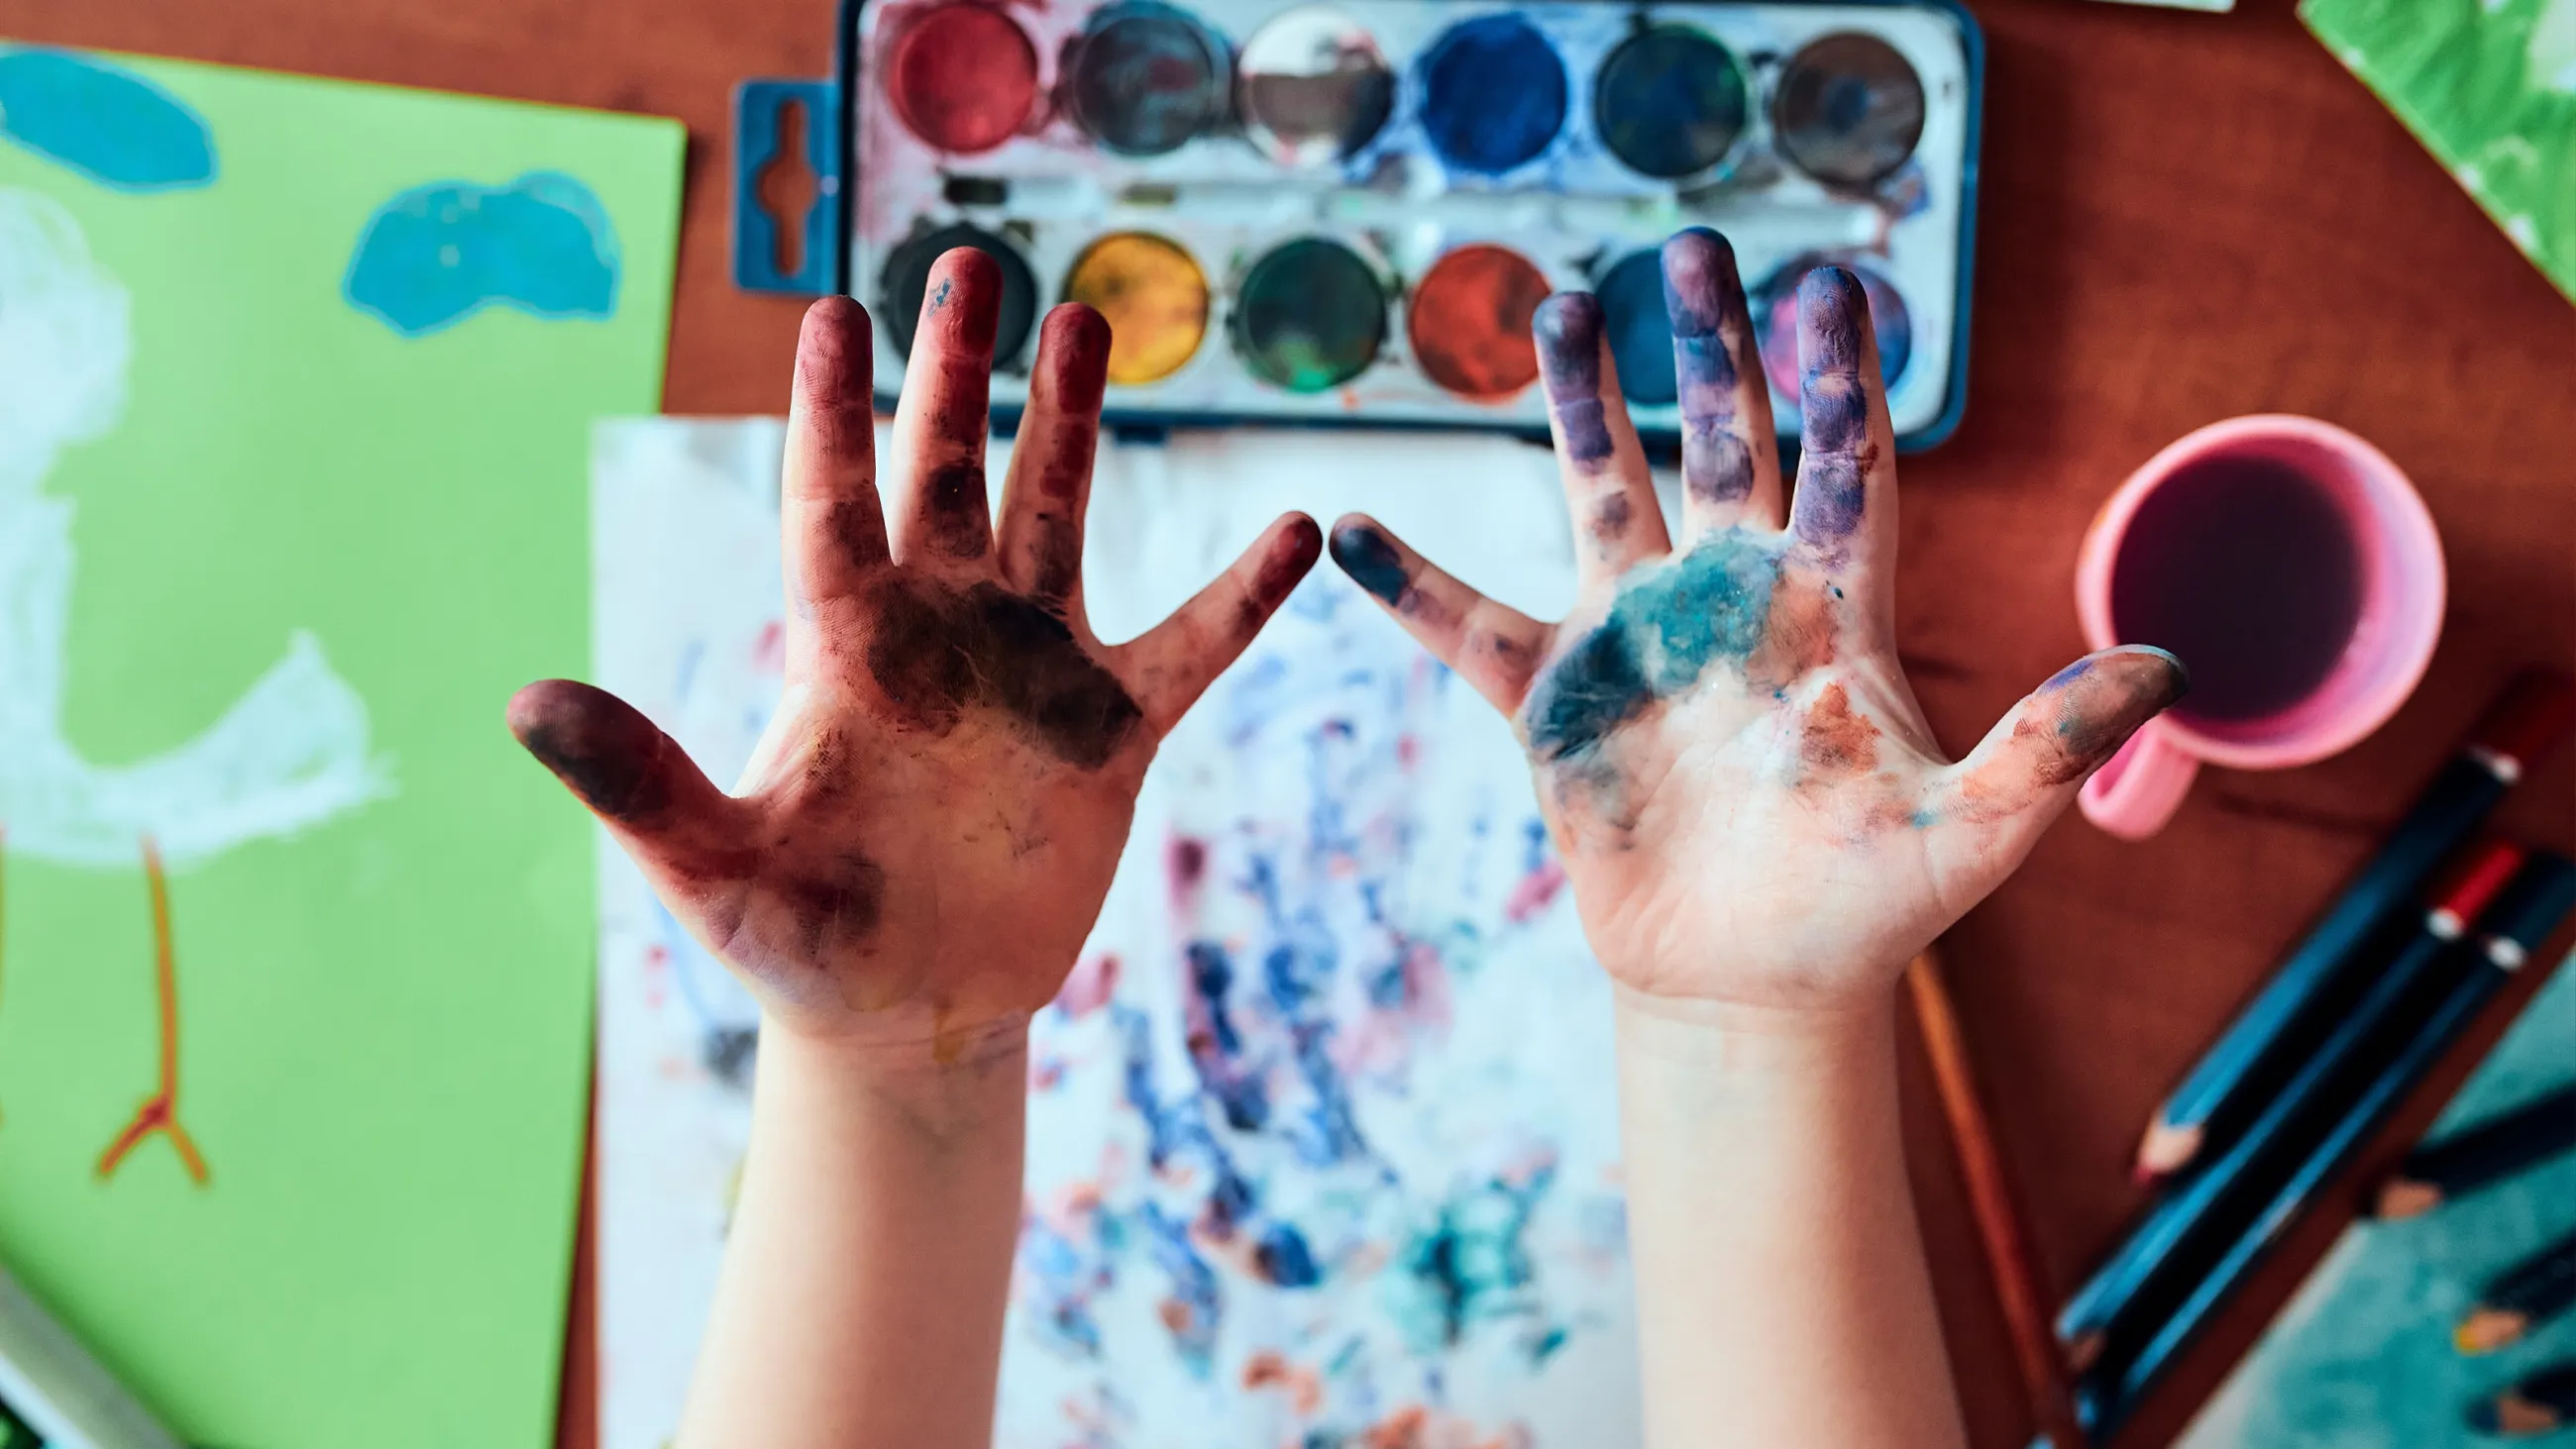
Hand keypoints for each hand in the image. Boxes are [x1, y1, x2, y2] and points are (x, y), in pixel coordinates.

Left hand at [509, 250, 1319, 1052]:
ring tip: (1088, 323)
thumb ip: (640, 784)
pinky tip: (1297, 531)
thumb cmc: (797, 943)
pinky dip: (1241, 596)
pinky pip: (1189, 646)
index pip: (832, 502)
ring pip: (1059, 518)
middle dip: (957, 372)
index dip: (831, 410)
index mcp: (844, 648)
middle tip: (969, 265)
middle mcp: (939, 631)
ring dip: (1073, 427)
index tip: (832, 311)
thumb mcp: (714, 869)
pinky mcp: (1111, 731)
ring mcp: (1030, 670)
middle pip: (948, 472)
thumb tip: (524, 705)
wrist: (908, 1010)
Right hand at [1329, 229, 2183, 1012]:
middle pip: (1724, 442)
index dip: (1840, 378)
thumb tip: (2175, 666)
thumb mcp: (1974, 831)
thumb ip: (2051, 744)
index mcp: (1836, 612)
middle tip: (1696, 246)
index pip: (1845, 464)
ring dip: (1578, 404)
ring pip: (1603, 490)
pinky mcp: (1554, 701)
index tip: (1836, 285)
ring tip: (1558, 304)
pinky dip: (1409, 584)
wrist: (1756, 987)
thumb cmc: (1871, 909)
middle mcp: (1734, 599)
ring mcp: (1638, 639)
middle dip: (1711, 345)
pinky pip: (1467, 628)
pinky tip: (1346, 527)